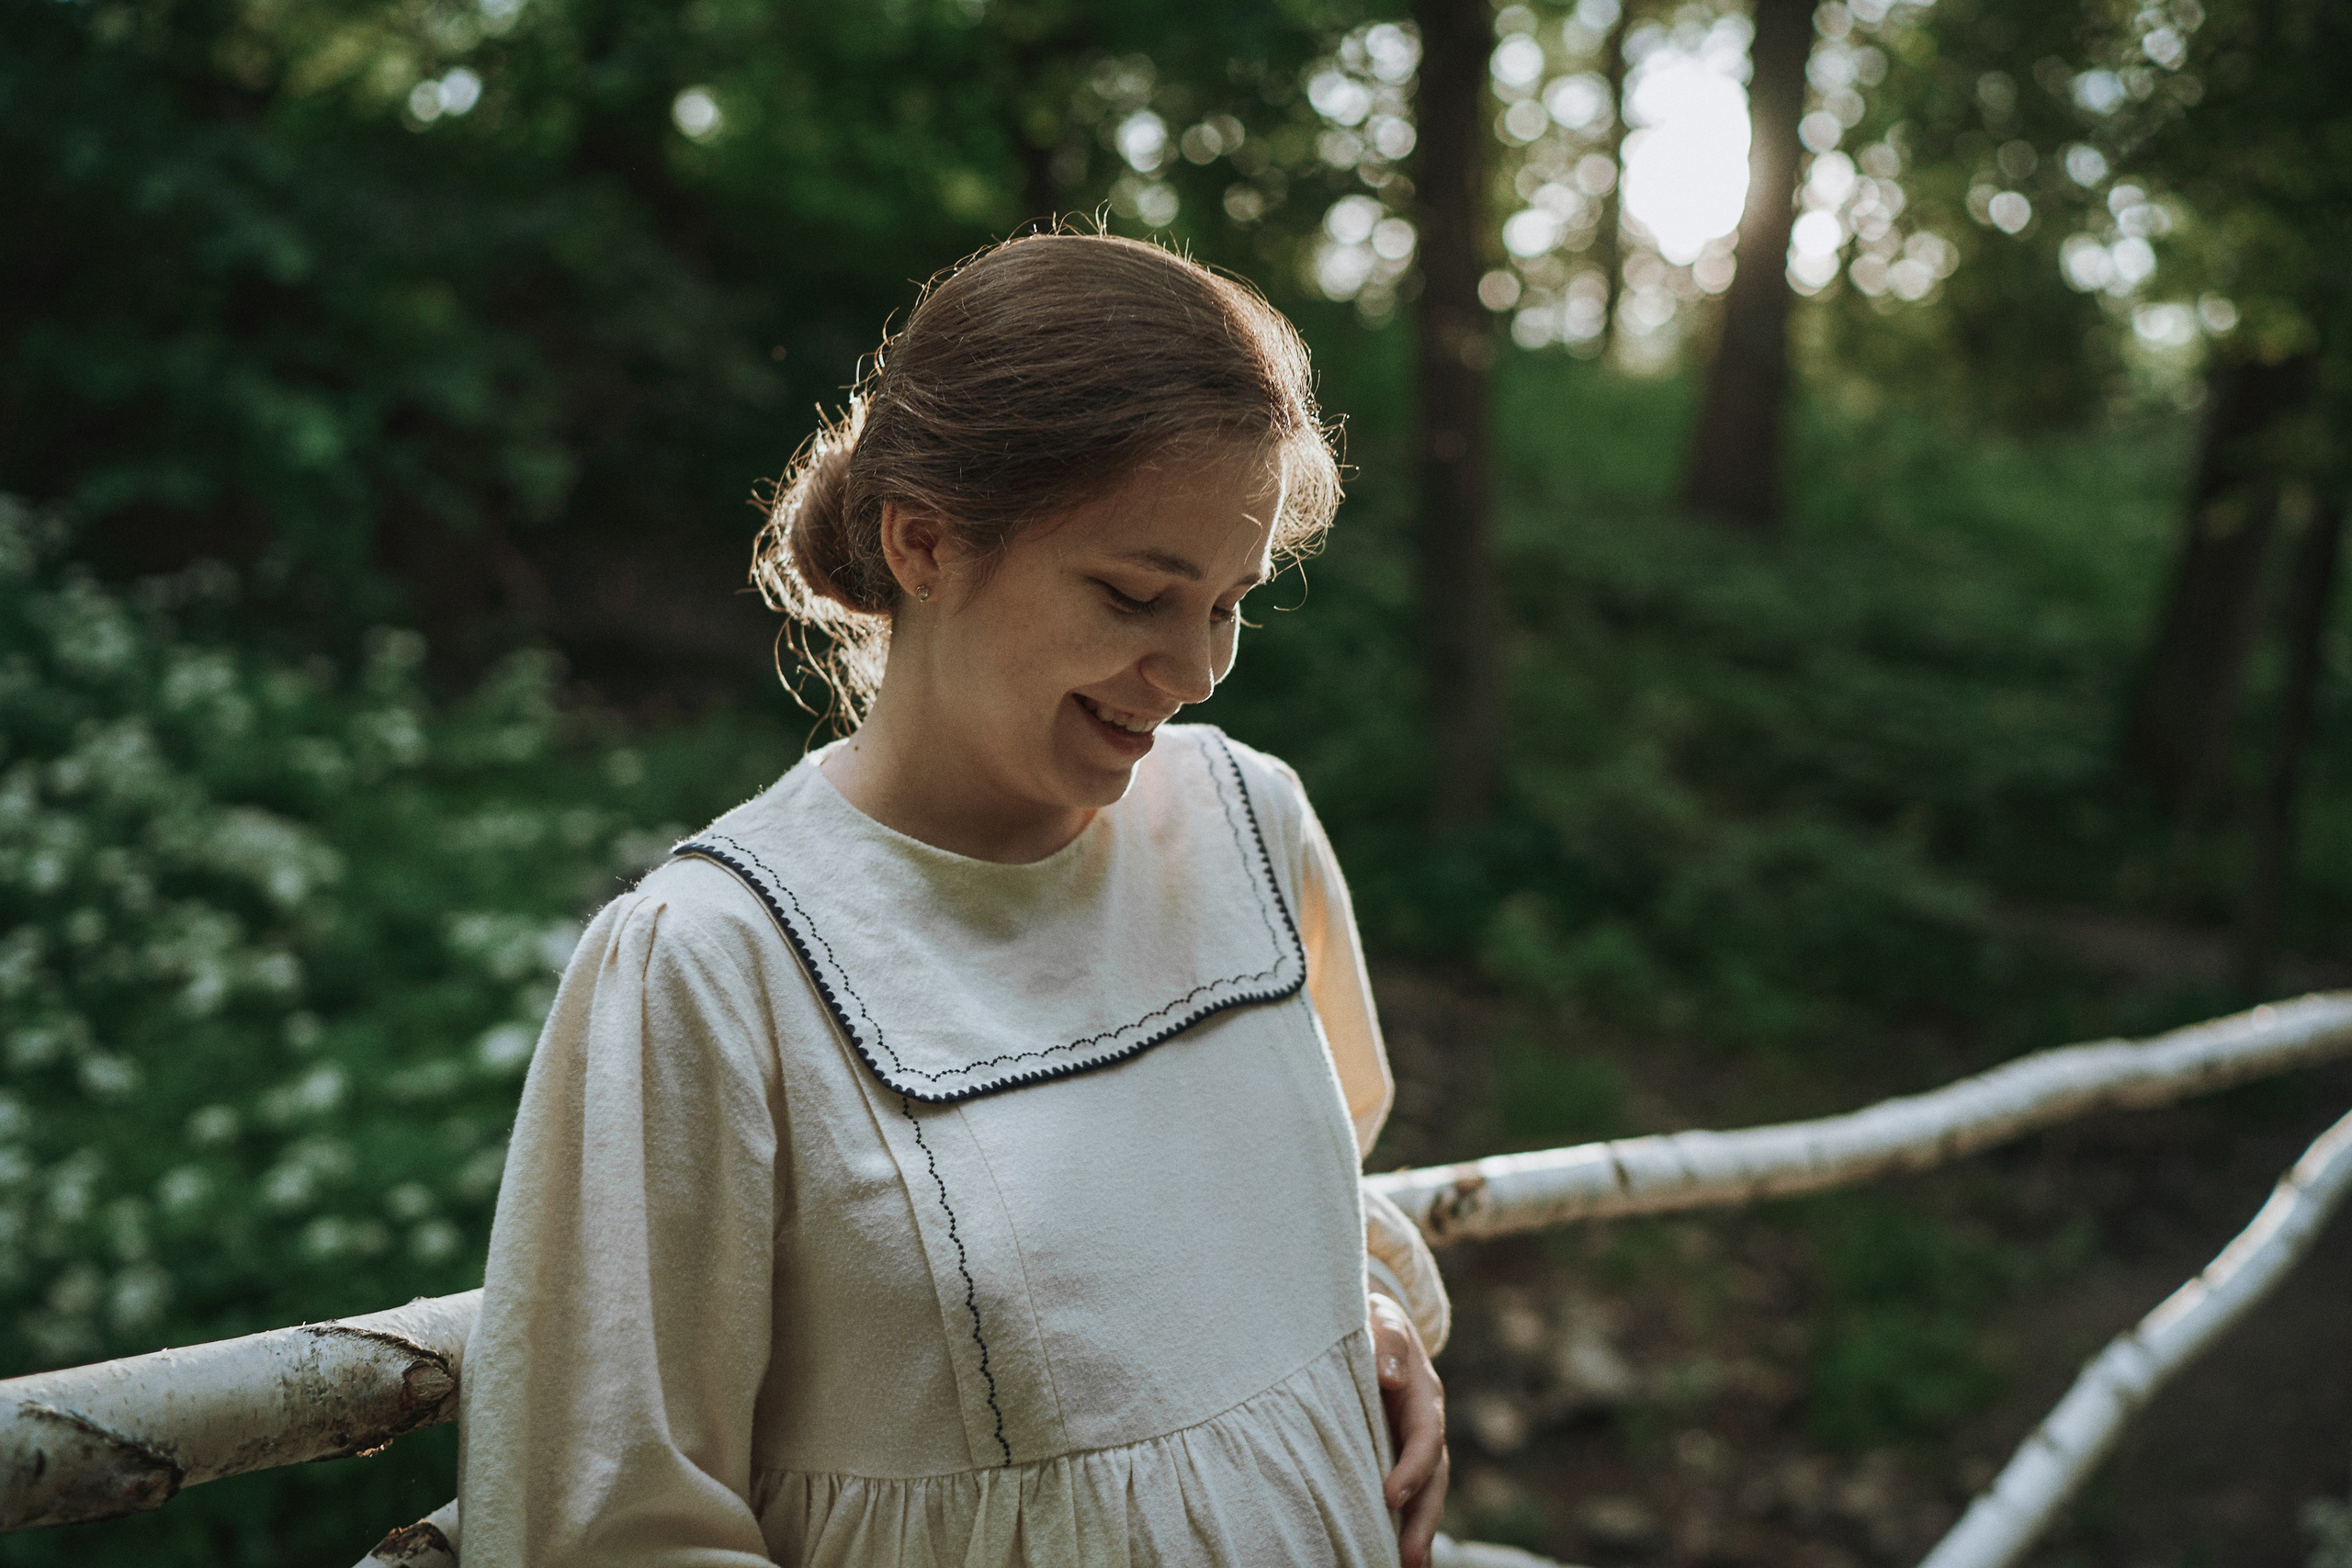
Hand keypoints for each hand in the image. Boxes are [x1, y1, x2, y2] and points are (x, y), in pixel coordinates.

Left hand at [1370, 1288, 1448, 1567]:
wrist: (1377, 1323)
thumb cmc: (1373, 1320)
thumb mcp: (1379, 1317)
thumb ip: (1387, 1340)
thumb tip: (1390, 1375)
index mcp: (1423, 1393)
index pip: (1425, 1436)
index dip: (1412, 1468)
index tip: (1390, 1496)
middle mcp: (1426, 1424)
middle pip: (1434, 1478)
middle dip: (1423, 1520)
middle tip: (1409, 1558)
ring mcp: (1415, 1444)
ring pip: (1426, 1494)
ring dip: (1419, 1533)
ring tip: (1408, 1567)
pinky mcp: (1398, 1455)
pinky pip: (1409, 1494)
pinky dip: (1407, 1526)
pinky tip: (1394, 1557)